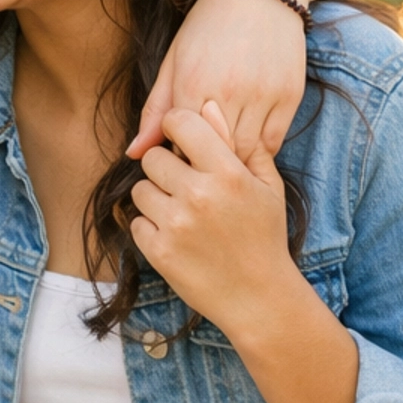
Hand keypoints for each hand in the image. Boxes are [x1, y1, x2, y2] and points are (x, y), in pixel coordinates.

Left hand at [130, 0, 307, 163]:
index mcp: (193, 83)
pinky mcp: (289, 95)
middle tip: (201, 169)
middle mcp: (229, 91)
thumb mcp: (174, 61)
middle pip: (214, 154)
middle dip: (206, 166)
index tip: (179, 159)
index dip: (179, 158)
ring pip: (245, 152)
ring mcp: (262, 94)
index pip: (181, 146)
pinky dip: (258, 152)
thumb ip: (156, 110)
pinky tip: (247, 146)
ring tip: (223, 162)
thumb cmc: (208, 26)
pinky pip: (272, 143)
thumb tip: (133, 154)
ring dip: (233, 162)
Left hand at [130, 102, 293, 334]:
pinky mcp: (159, 252)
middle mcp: (198, 195)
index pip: (180, 122)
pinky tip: (176, 237)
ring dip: (155, 198)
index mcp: (227, 173)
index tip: (180, 140)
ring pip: (140, 190)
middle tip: (183, 185)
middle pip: (153, 157)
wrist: (259, 297)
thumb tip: (208, 106)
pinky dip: (151, 229)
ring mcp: (175, 224)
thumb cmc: (264, 237)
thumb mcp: (266, 187)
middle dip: (165, 168)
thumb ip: (239, 144)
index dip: (176, 127)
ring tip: (181, 213)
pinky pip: (136, 223)